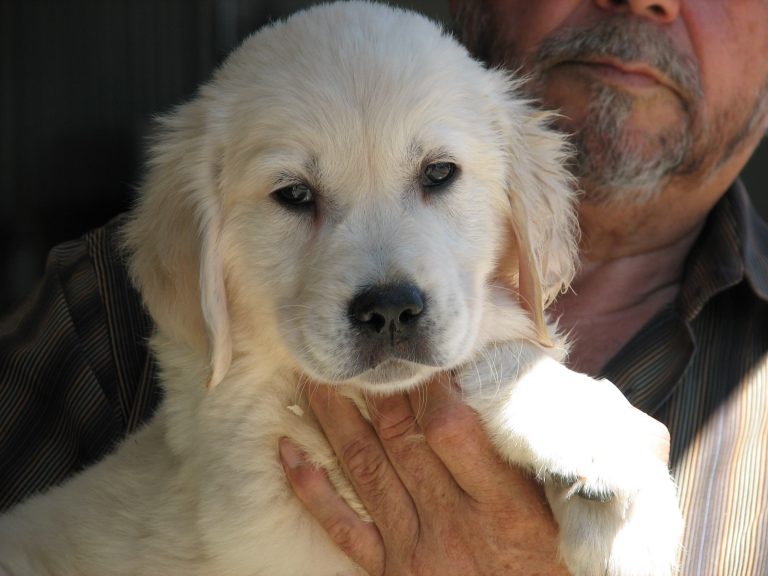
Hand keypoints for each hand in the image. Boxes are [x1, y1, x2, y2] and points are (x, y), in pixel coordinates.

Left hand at [279, 374, 570, 574]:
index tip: (423, 355)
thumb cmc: (556, 561)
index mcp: (503, 507)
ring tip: (314, 378)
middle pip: (400, 439)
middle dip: (375, 388)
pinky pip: (341, 527)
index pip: (449, 429)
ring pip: (364, 469)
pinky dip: (310, 489)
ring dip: (334, 420)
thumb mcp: (562, 510)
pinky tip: (288, 451)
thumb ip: (534, 453)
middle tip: (356, 348)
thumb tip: (506, 385)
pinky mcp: (390, 572)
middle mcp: (452, 526)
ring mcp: (415, 550)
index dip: (431, 386)